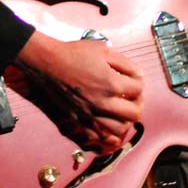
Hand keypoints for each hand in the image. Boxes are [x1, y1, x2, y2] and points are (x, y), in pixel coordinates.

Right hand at [15, 31, 143, 150]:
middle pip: (135, 113)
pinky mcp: (80, 120)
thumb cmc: (75, 54)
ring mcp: (91, 114)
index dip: (138, 81)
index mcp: (112, 83)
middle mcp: (104, 103)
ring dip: (125, 120)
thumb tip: (138, 75)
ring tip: (121, 110)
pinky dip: (109, 134)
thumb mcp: (104, 50)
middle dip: (137, 103)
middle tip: (132, 97)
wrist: (49, 63)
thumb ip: (125, 63)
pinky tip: (109, 123)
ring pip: (120, 130)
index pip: (139, 89)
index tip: (133, 78)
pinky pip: (100, 137)